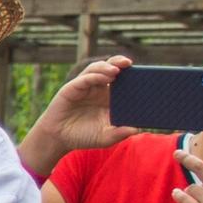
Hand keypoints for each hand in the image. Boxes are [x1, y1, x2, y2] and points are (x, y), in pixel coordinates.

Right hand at [21, 53, 138, 169]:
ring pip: (96, 69)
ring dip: (107, 66)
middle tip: (129, 63)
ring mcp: (84, 87)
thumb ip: (119, 133)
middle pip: (110, 68)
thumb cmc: (83, 136)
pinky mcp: (71, 89)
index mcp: (108, 97)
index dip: (131, 74)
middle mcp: (97, 89)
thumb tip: (136, 129)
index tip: (143, 73)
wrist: (59, 140)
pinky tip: (103, 76)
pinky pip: (84, 78)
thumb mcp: (105, 137)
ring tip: (117, 70)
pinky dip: (94, 76)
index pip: (122, 80)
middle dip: (119, 62)